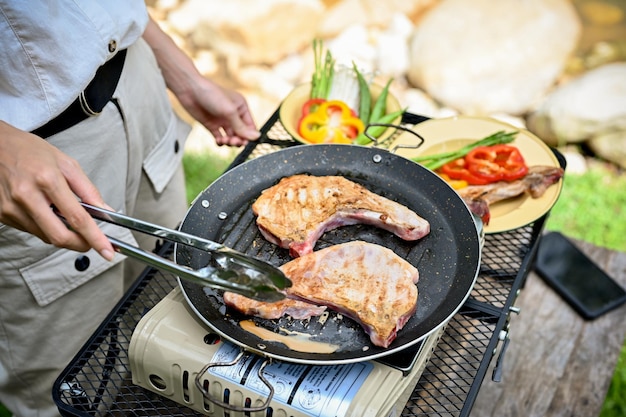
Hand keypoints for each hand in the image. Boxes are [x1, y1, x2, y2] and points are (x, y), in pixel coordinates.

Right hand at [0, 121, 114, 259]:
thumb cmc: (30, 151)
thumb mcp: (67, 163)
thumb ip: (88, 190)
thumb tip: (106, 211)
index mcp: (47, 179)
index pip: (77, 218)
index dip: (95, 238)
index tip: (107, 250)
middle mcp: (26, 196)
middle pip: (59, 236)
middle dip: (80, 244)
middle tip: (91, 242)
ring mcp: (11, 208)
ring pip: (45, 236)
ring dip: (62, 233)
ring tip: (64, 214)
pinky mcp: (3, 214)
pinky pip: (32, 230)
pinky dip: (46, 227)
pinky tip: (45, 211)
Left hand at [176, 77, 259, 145]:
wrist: (190, 90)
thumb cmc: (211, 94)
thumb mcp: (229, 111)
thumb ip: (241, 126)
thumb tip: (256, 137)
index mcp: (241, 107)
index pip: (250, 126)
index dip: (249, 136)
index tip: (245, 142)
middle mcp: (233, 114)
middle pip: (241, 134)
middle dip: (238, 140)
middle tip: (233, 142)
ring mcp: (222, 120)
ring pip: (231, 137)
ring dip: (229, 142)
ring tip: (224, 140)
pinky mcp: (212, 125)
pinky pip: (220, 138)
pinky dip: (220, 142)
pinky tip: (218, 141)